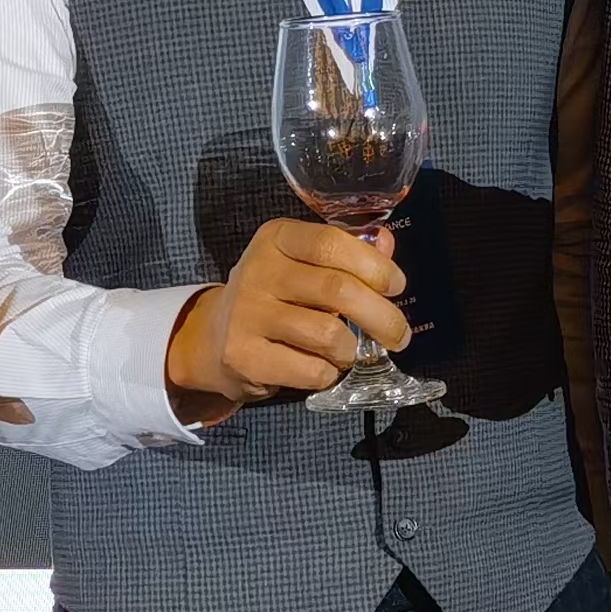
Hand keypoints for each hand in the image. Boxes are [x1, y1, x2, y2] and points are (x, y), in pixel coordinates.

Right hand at [162, 219, 410, 413]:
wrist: (212, 339)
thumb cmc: (273, 297)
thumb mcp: (304, 264)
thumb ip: (346, 252)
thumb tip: (385, 243)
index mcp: (277, 238)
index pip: (331, 243)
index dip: (374, 266)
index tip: (396, 286)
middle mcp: (258, 271)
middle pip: (338, 290)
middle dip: (382, 316)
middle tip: (398, 334)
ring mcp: (247, 314)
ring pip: (329, 335)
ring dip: (351, 350)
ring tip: (346, 351)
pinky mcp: (244, 357)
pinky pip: (311, 370)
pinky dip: (328, 373)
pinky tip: (320, 366)